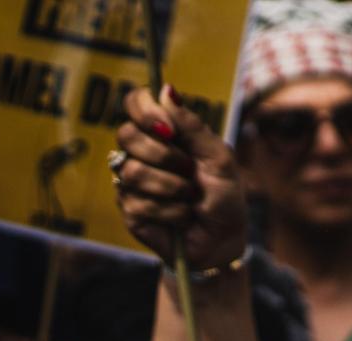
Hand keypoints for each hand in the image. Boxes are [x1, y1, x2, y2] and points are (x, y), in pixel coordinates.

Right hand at [115, 86, 247, 268]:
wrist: (224, 240)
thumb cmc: (224, 198)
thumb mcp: (218, 158)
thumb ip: (193, 126)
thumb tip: (167, 89)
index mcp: (165, 134)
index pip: (135, 103)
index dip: (144, 110)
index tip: (168, 130)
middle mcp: (142, 153)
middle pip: (126, 134)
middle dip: (165, 156)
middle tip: (189, 171)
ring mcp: (131, 181)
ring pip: (132, 171)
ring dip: (173, 187)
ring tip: (191, 198)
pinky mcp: (130, 209)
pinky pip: (138, 201)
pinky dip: (172, 211)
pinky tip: (183, 217)